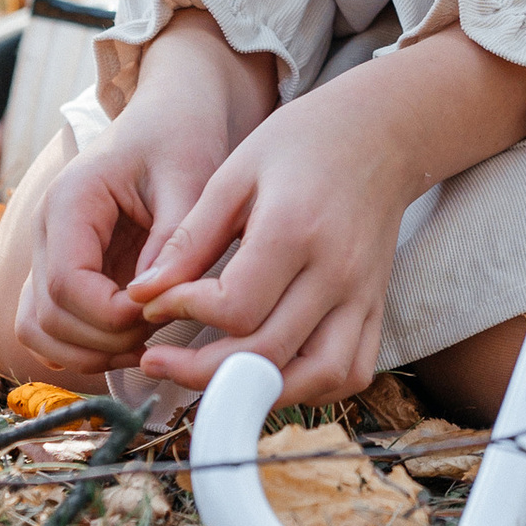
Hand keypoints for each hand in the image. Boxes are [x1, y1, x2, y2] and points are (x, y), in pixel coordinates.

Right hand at [2, 13, 271, 381]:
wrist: (173, 114)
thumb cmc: (183, 137)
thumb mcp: (191, 177)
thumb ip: (173, 239)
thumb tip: (154, 300)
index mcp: (70, 201)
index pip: (67, 284)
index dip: (112, 316)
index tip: (162, 310)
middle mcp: (47, 230)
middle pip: (48, 317)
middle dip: (106, 339)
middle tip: (161, 326)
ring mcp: (49, 253)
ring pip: (40, 331)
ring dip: (91, 351)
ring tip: (149, 338)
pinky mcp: (63, 270)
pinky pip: (52, 327)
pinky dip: (85, 346)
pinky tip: (134, 338)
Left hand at [126, 77, 419, 400]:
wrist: (382, 133)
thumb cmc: (304, 143)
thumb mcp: (236, 173)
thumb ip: (192, 237)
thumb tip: (144, 294)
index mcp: (295, 230)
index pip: (235, 307)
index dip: (183, 314)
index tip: (154, 302)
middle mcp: (336, 272)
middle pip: (267, 354)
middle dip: (199, 368)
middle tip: (157, 358)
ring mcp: (363, 296)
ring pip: (315, 378)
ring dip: (260, 391)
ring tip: (211, 379)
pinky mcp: (376, 308)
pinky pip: (349, 373)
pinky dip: (309, 388)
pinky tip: (268, 376)